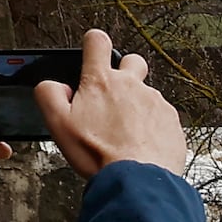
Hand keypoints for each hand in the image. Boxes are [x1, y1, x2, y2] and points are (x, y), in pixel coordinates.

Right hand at [39, 30, 187, 178]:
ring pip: (147, 93)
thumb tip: (53, 86)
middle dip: (124, 72)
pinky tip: (141, 144)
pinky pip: (162, 116)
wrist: (137, 180)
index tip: (93, 51)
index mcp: (101, 82)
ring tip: (126, 133)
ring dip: (137, 107)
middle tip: (113, 97)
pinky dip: (153, 126)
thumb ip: (49, 95)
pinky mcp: (172, 121)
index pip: (97, 42)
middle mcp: (132, 86)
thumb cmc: (99, 154)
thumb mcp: (58, 124)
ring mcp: (155, 102)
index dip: (93, 43)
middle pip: (131, 61)